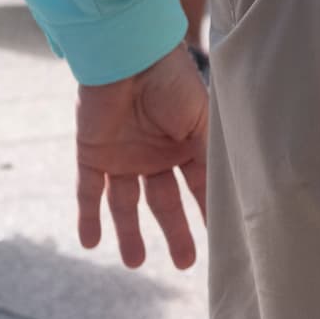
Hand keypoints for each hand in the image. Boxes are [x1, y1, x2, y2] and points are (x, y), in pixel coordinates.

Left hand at [76, 43, 207, 269]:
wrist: (129, 55)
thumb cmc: (173, 82)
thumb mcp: (201, 122)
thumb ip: (211, 157)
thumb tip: (231, 194)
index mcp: (186, 143)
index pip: (198, 184)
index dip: (207, 210)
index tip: (218, 238)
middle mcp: (156, 153)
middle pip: (165, 200)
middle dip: (174, 231)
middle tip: (186, 262)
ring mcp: (124, 154)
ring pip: (127, 203)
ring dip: (129, 233)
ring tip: (136, 263)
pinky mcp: (93, 153)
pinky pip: (89, 190)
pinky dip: (89, 216)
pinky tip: (91, 242)